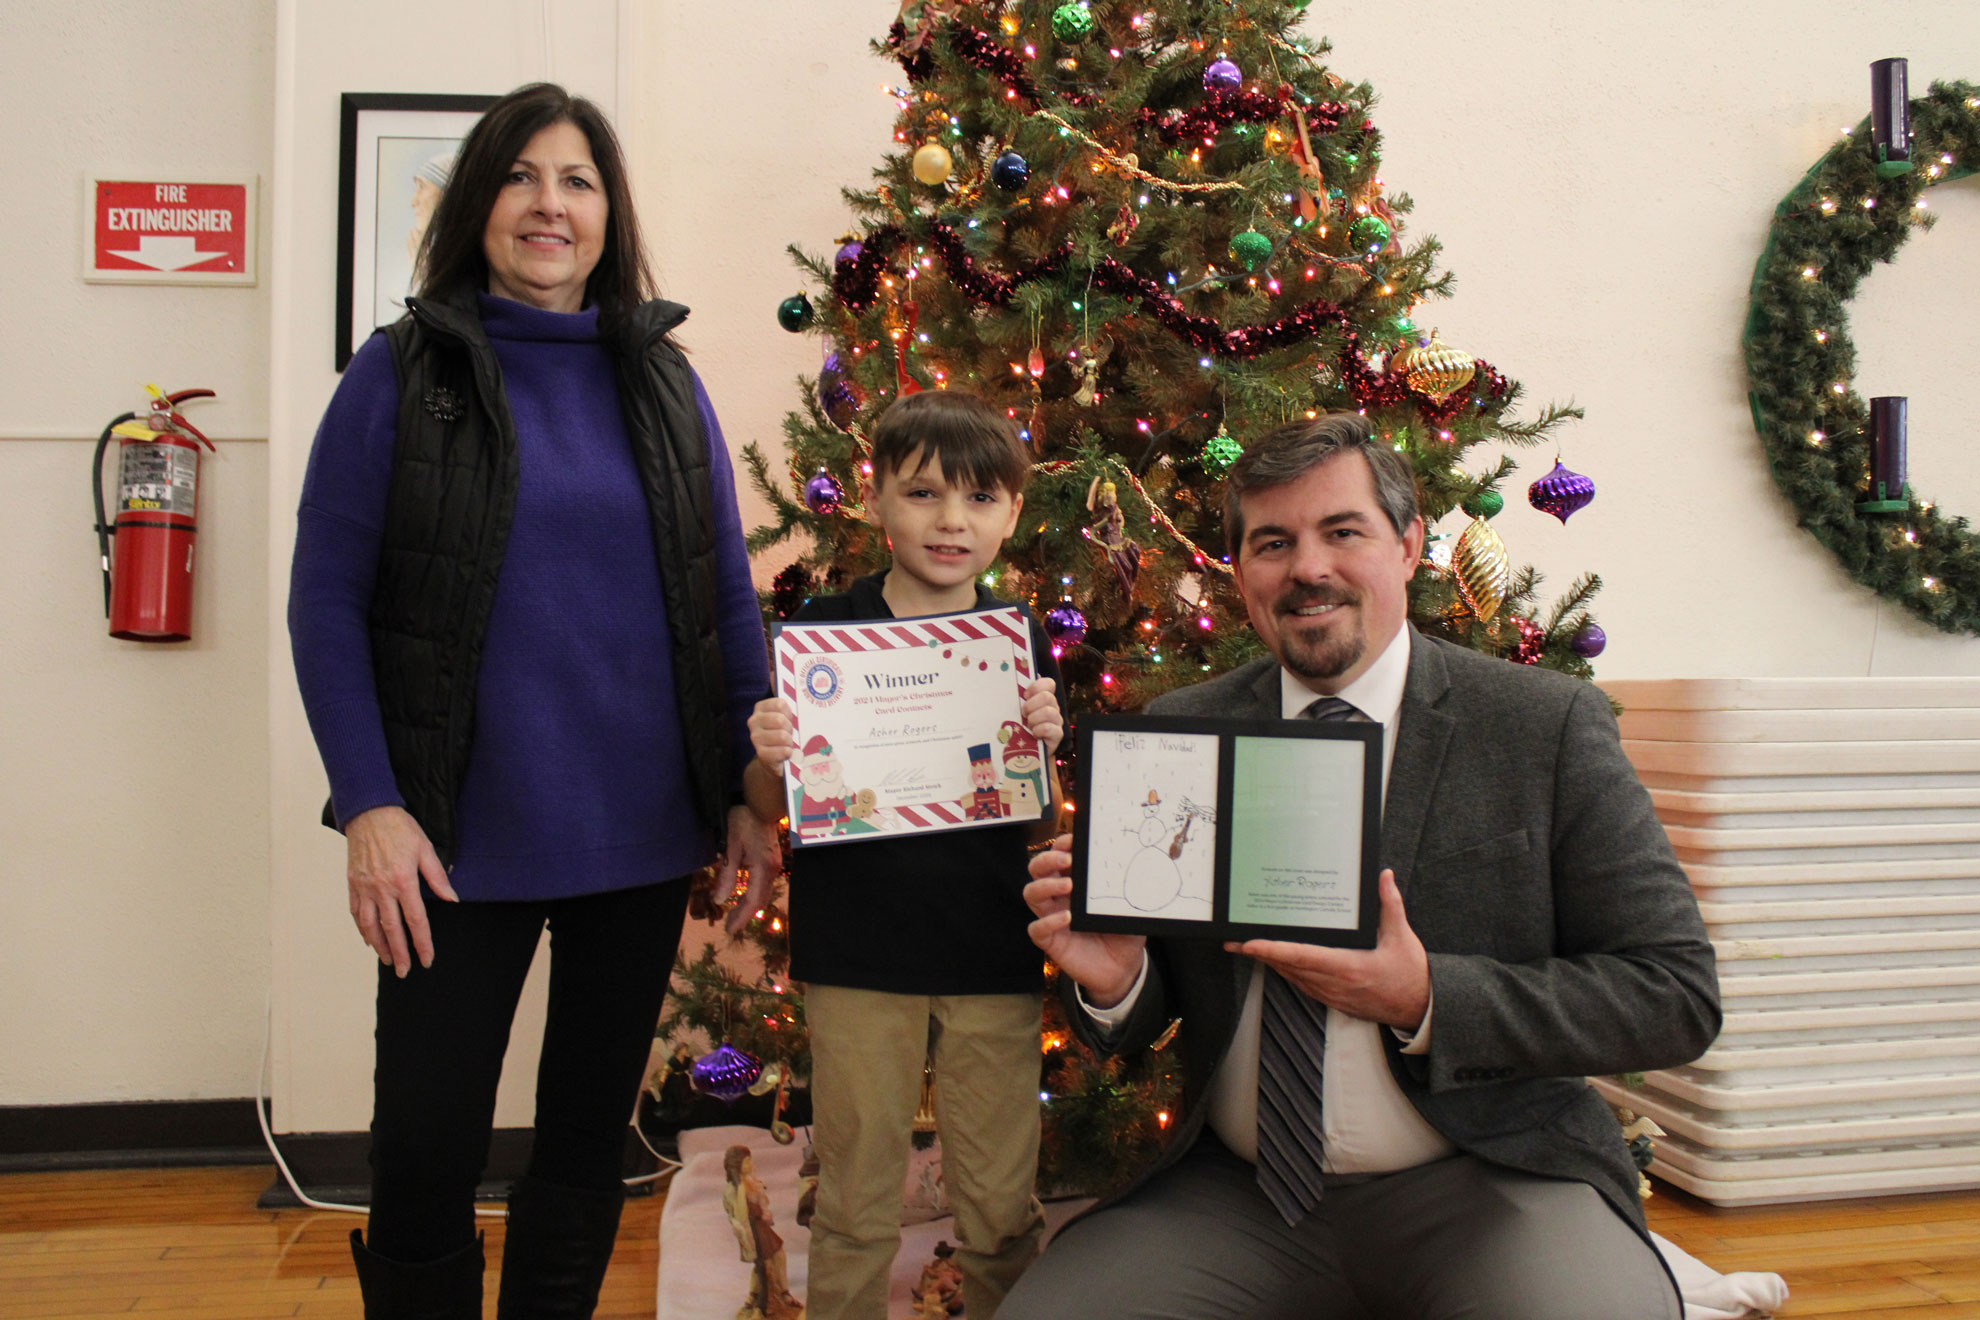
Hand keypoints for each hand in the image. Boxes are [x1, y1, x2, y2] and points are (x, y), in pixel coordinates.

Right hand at [345, 805, 456, 976]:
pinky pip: (356, 913)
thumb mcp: (425, 849)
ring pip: (370, 926)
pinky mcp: (352, 884)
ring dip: (380, 946)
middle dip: (400, 953)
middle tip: (406, 971)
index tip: (427, 959)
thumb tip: (452, 900)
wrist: (368, 813)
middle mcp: (381, 889)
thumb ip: (437, 877)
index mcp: (403, 881)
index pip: (415, 920)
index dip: (422, 942)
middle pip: (391, 929)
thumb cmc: (400, 829)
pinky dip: (363, 930)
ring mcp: (364, 888)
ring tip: (389, 961)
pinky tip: (370, 940)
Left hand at [722, 804, 784, 935]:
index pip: (752, 901)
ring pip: (763, 893)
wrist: (760, 801)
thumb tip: (719, 900)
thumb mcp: (731, 847)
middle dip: (744, 915)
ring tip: (733, 915)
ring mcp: (774, 865)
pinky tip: (743, 897)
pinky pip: (764, 884)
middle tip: (728, 926)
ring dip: (748, 906)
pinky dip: (753, 895)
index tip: (729, 930)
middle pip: (760, 901)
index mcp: (762, 867)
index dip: (741, 917)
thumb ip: (727, 875)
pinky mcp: (772, 860)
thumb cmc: (743, 820)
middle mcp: (772, 869)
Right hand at [748, 698, 799, 770]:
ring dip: (790, 742)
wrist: (776, 760)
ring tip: (788, 744)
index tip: (789, 718)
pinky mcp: (761, 754)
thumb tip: (775, 672)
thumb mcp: (787, 714)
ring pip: (782, 736)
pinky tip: (786, 754)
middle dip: (790, 728)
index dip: (790, 713)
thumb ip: (786, 695)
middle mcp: (754, 721)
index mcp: (761, 708)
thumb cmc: (784, 733)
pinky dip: (789, 753)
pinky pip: (782, 751)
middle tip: (790, 734)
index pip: (780, 704)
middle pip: (780, 720)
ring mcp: (755, 738)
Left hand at [1020, 677, 1063, 753]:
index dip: (1037, 686)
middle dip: (1031, 705)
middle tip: (1023, 714)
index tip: (1024, 695)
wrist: (1023, 751)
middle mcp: (1052, 707)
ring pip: (1050, 712)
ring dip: (1034, 718)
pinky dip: (1039, 730)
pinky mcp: (1057, 735)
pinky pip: (1051, 728)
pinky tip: (1033, 734)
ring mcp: (1056, 721)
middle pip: (1047, 697)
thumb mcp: (1015, 711)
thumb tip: (1013, 682)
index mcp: (1043, 698)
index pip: (1049, 683)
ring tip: (1028, 725)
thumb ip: (1016, 697)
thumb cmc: (1018, 727)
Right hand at [1023, 834, 1144, 1007]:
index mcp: (1076, 881)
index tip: (1074, 840)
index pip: (1059, 855)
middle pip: (1037, 869)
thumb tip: (1137, 867)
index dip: (1062, 845)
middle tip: (1066, 860)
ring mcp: (1052, 917)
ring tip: (1068, 886)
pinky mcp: (1051, 940)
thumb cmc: (1122, 933)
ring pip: (1031, 893)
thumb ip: (1127, 890)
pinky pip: (1036, 929)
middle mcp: (1059, 896)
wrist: (1122, 968)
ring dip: (1045, 885)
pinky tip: (1066, 918)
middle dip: (1047, 859)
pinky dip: (1047, 922)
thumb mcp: (1128, 908)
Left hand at [1225, 870, 1428, 1028]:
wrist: (1420, 1010)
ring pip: (1292, 977)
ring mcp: (1332, 995)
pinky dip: (1286, 972)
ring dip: (1270, 963)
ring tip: (1248, 948)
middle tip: (1234, 941)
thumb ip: (1390, 905)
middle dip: (1259, 954)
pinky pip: (1302, 985)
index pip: (1302, 956)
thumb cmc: (1411, 976)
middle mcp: (1335, 984)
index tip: (1250, 944)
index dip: (1272, 950)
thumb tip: (1383, 877)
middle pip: (1288, 967)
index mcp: (1349, 967)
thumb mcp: (1403, 937)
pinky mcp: (1333, 1001)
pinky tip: (1277, 962)